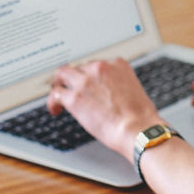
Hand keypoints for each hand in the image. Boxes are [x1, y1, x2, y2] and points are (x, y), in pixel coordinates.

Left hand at [46, 58, 160, 158]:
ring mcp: (85, 81)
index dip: (90, 75)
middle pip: (79, 68)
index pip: (97, 64)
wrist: (137, 129)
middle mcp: (100, 68)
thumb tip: (111, 94)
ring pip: (63, 74)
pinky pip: (56, 94)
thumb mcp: (134, 89)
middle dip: (75, 79)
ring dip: (60, 84)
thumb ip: (120, 85)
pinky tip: (55, 109)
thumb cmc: (141, 116)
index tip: (88, 84)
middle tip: (71, 88)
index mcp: (118, 65)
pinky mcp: (74, 98)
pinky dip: (53, 101)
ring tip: (58, 94)